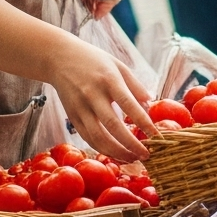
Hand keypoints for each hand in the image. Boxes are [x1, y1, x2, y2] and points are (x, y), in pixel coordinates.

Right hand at [48, 33, 155, 162]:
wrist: (60, 58)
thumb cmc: (94, 61)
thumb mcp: (118, 65)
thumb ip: (135, 84)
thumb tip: (150, 103)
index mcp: (109, 79)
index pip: (128, 104)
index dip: (143, 122)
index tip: (156, 135)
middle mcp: (93, 94)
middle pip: (113, 126)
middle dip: (131, 144)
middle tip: (146, 155)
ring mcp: (81, 107)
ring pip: (98, 137)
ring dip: (117, 152)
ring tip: (133, 158)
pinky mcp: (72, 117)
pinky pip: (88, 138)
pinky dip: (103, 149)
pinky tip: (116, 153)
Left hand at [64, 0, 119, 18]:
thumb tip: (92, 2)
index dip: (108, 4)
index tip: (96, 13)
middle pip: (103, 2)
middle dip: (97, 10)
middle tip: (87, 17)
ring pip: (92, 5)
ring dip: (87, 11)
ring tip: (79, 14)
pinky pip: (80, 4)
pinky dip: (78, 9)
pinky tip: (72, 10)